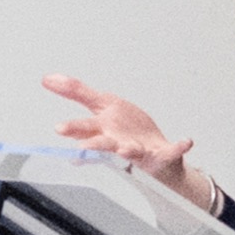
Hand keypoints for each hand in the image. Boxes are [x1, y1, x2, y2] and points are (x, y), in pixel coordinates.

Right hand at [40, 76, 219, 210]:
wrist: (155, 156)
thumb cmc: (127, 132)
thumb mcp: (103, 106)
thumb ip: (76, 91)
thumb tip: (47, 78)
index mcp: (103, 131)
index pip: (85, 129)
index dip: (73, 129)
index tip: (60, 129)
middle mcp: (118, 143)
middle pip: (103, 143)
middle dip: (93, 144)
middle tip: (81, 147)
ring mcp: (141, 150)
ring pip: (130, 150)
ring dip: (128, 149)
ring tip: (127, 149)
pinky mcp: (162, 154)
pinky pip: (172, 151)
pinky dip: (179, 147)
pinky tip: (187, 141)